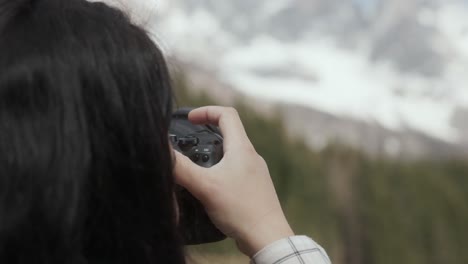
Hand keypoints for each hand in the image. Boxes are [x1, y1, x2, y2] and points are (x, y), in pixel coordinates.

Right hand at [173, 106, 293, 256]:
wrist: (267, 237)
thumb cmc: (241, 209)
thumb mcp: (205, 186)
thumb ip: (182, 168)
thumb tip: (164, 151)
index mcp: (242, 149)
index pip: (226, 115)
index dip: (206, 111)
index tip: (190, 119)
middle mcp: (251, 157)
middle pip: (229, 133)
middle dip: (206, 133)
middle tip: (189, 140)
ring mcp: (255, 173)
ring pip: (231, 154)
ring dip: (213, 154)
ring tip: (195, 166)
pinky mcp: (254, 188)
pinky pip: (234, 172)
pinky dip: (220, 172)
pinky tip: (209, 188)